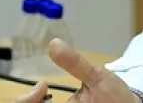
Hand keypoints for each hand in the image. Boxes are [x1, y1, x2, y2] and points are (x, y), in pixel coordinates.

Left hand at [13, 38, 141, 101]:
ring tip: (40, 92)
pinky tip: (44, 97)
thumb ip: (75, 63)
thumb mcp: (98, 77)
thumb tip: (53, 44)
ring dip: (32, 101)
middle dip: (26, 100)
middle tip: (39, 88)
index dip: (27, 100)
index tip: (41, 85)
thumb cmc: (116, 97)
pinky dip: (39, 102)